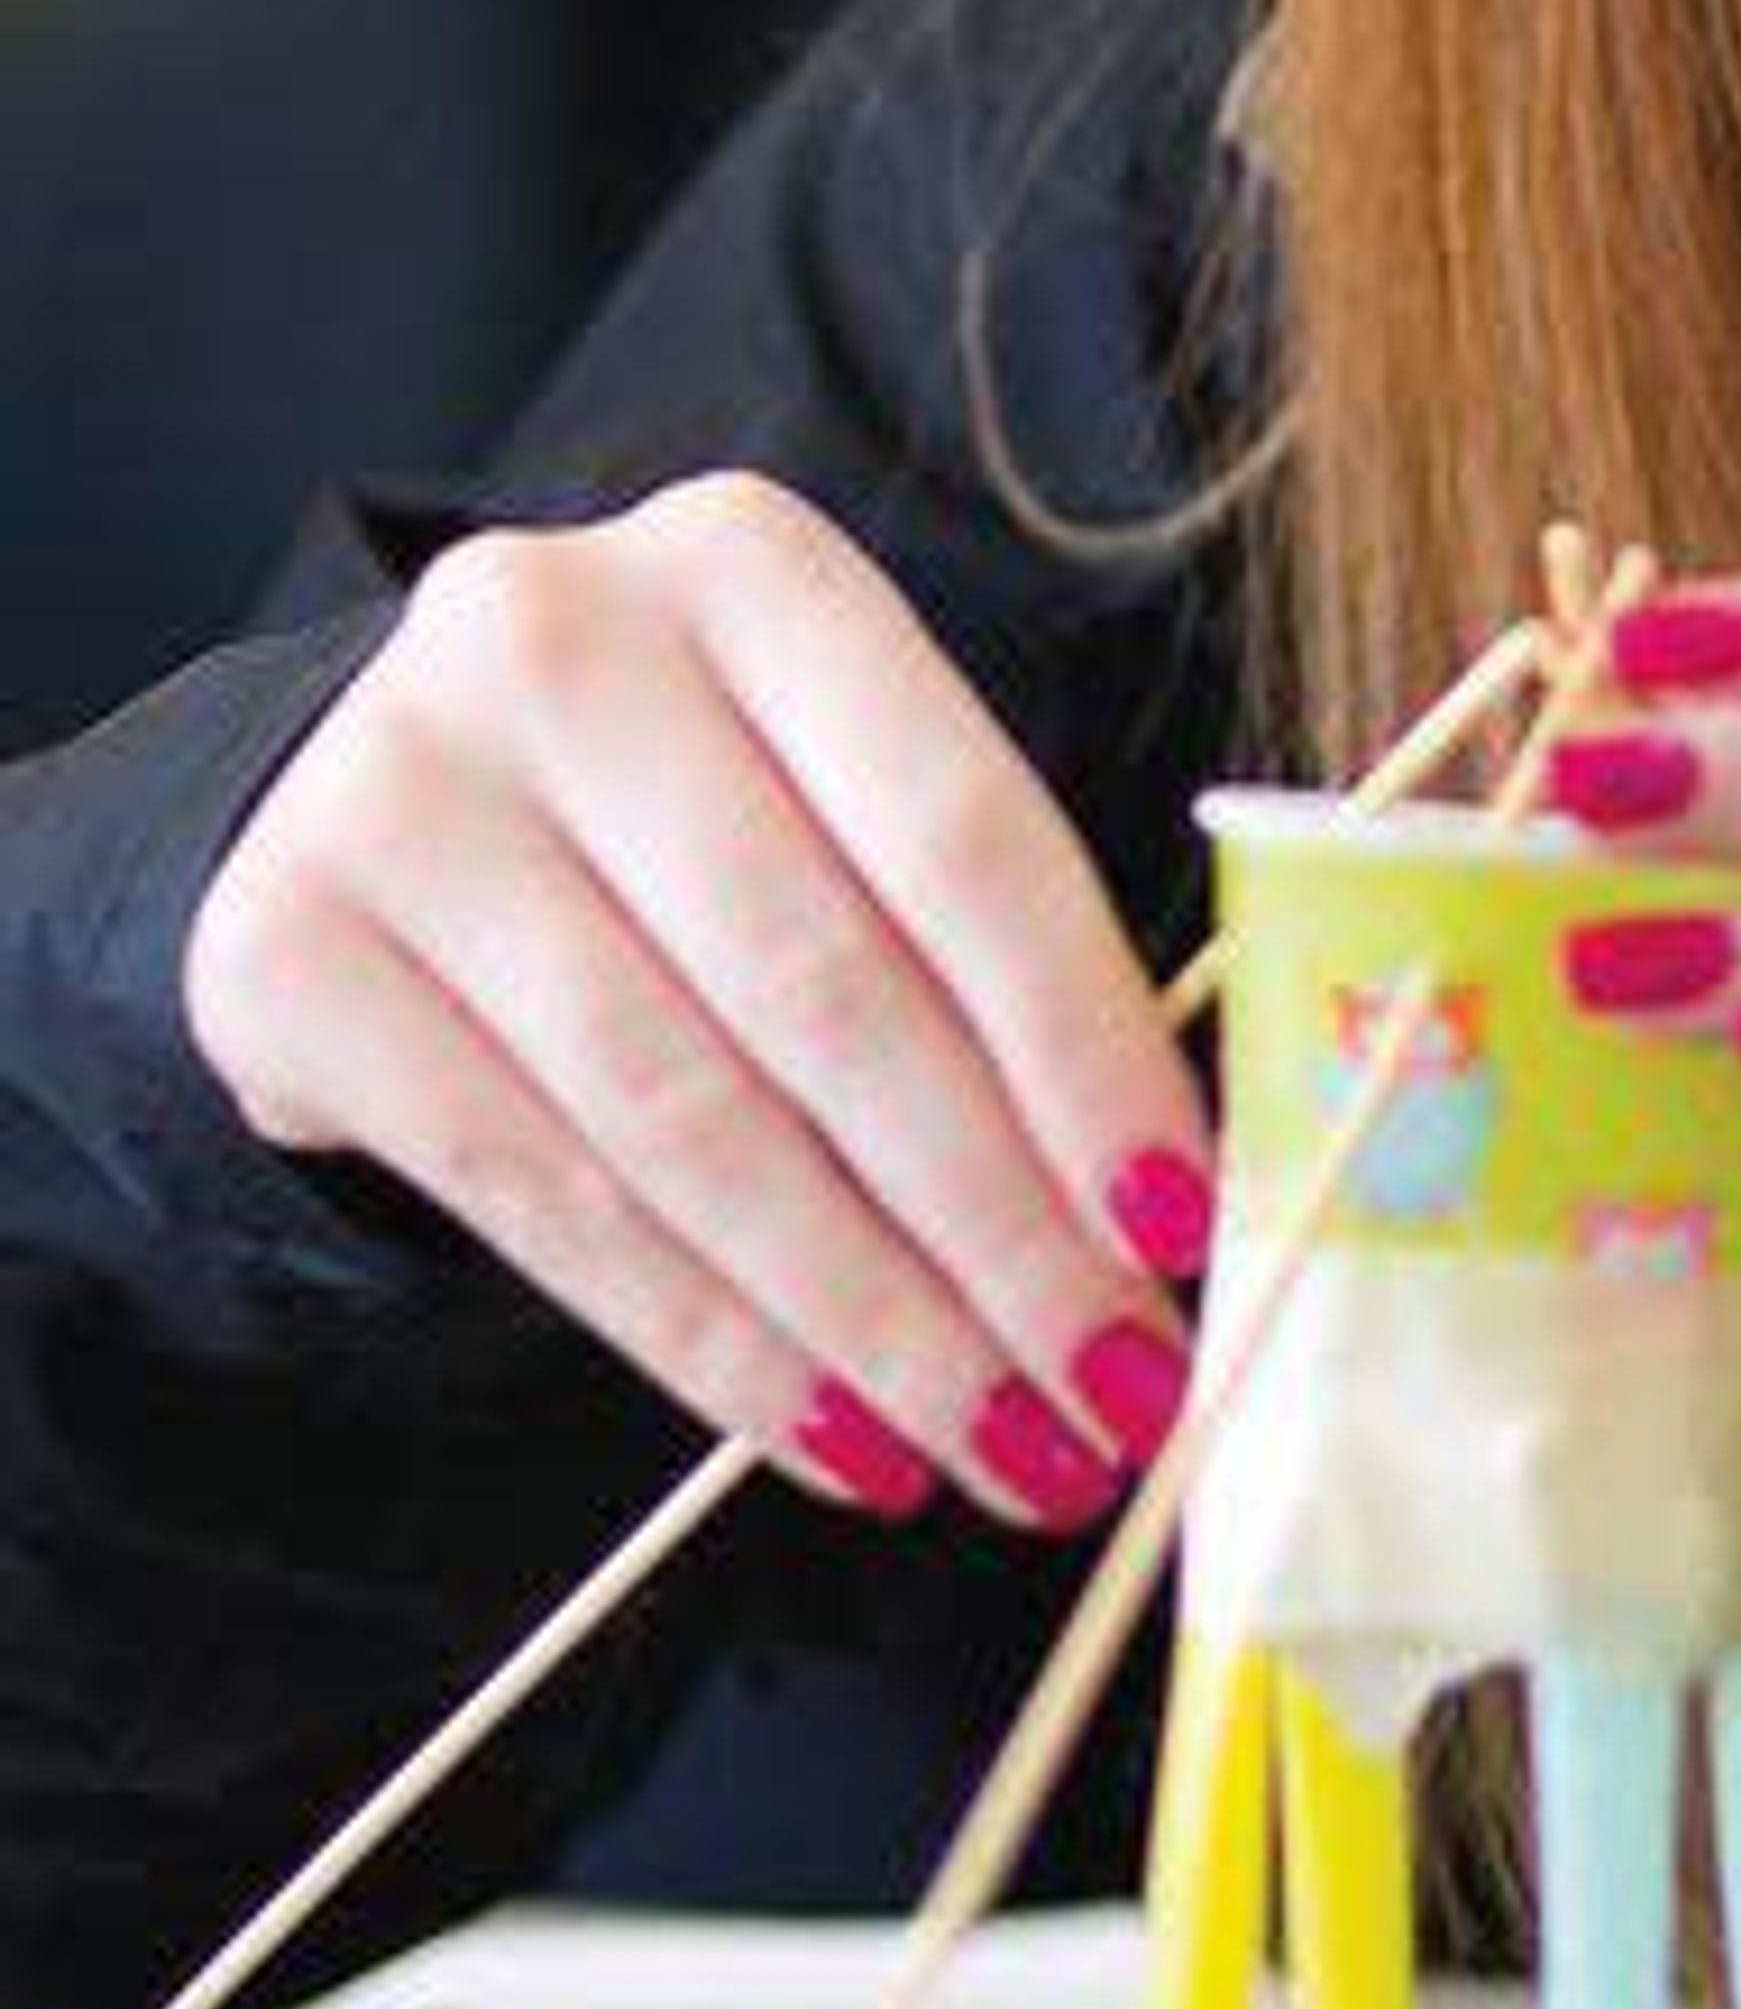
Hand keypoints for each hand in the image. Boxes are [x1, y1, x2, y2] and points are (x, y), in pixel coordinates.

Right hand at [181, 473, 1220, 1529]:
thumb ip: (982, 941)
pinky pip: (541, 1198)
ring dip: (873, 1317)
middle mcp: (555, 642)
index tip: (1186, 1222)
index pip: (961, 838)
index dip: (1083, 1048)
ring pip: (686, 1118)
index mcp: (750, 563)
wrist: (401, 800)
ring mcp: (399, 792)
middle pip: (828, 991)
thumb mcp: (836, 786)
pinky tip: (841, 1438)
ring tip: (1004, 1444)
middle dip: (997, 1226)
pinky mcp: (285, 954)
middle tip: (1115, 1384)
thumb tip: (1166, 1201)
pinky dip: (713, 1343)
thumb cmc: (697, 805)